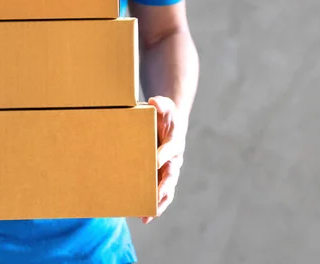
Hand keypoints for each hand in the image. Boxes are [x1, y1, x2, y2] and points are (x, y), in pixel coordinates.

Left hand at [141, 96, 187, 223]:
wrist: (168, 123)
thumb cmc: (165, 115)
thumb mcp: (165, 106)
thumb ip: (161, 103)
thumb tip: (154, 102)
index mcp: (175, 141)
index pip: (171, 148)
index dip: (165, 154)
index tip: (157, 159)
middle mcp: (174, 159)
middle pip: (172, 174)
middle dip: (165, 184)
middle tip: (157, 191)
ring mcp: (169, 170)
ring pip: (168, 189)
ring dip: (160, 201)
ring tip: (150, 212)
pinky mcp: (161, 177)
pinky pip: (160, 194)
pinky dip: (155, 206)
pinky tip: (144, 217)